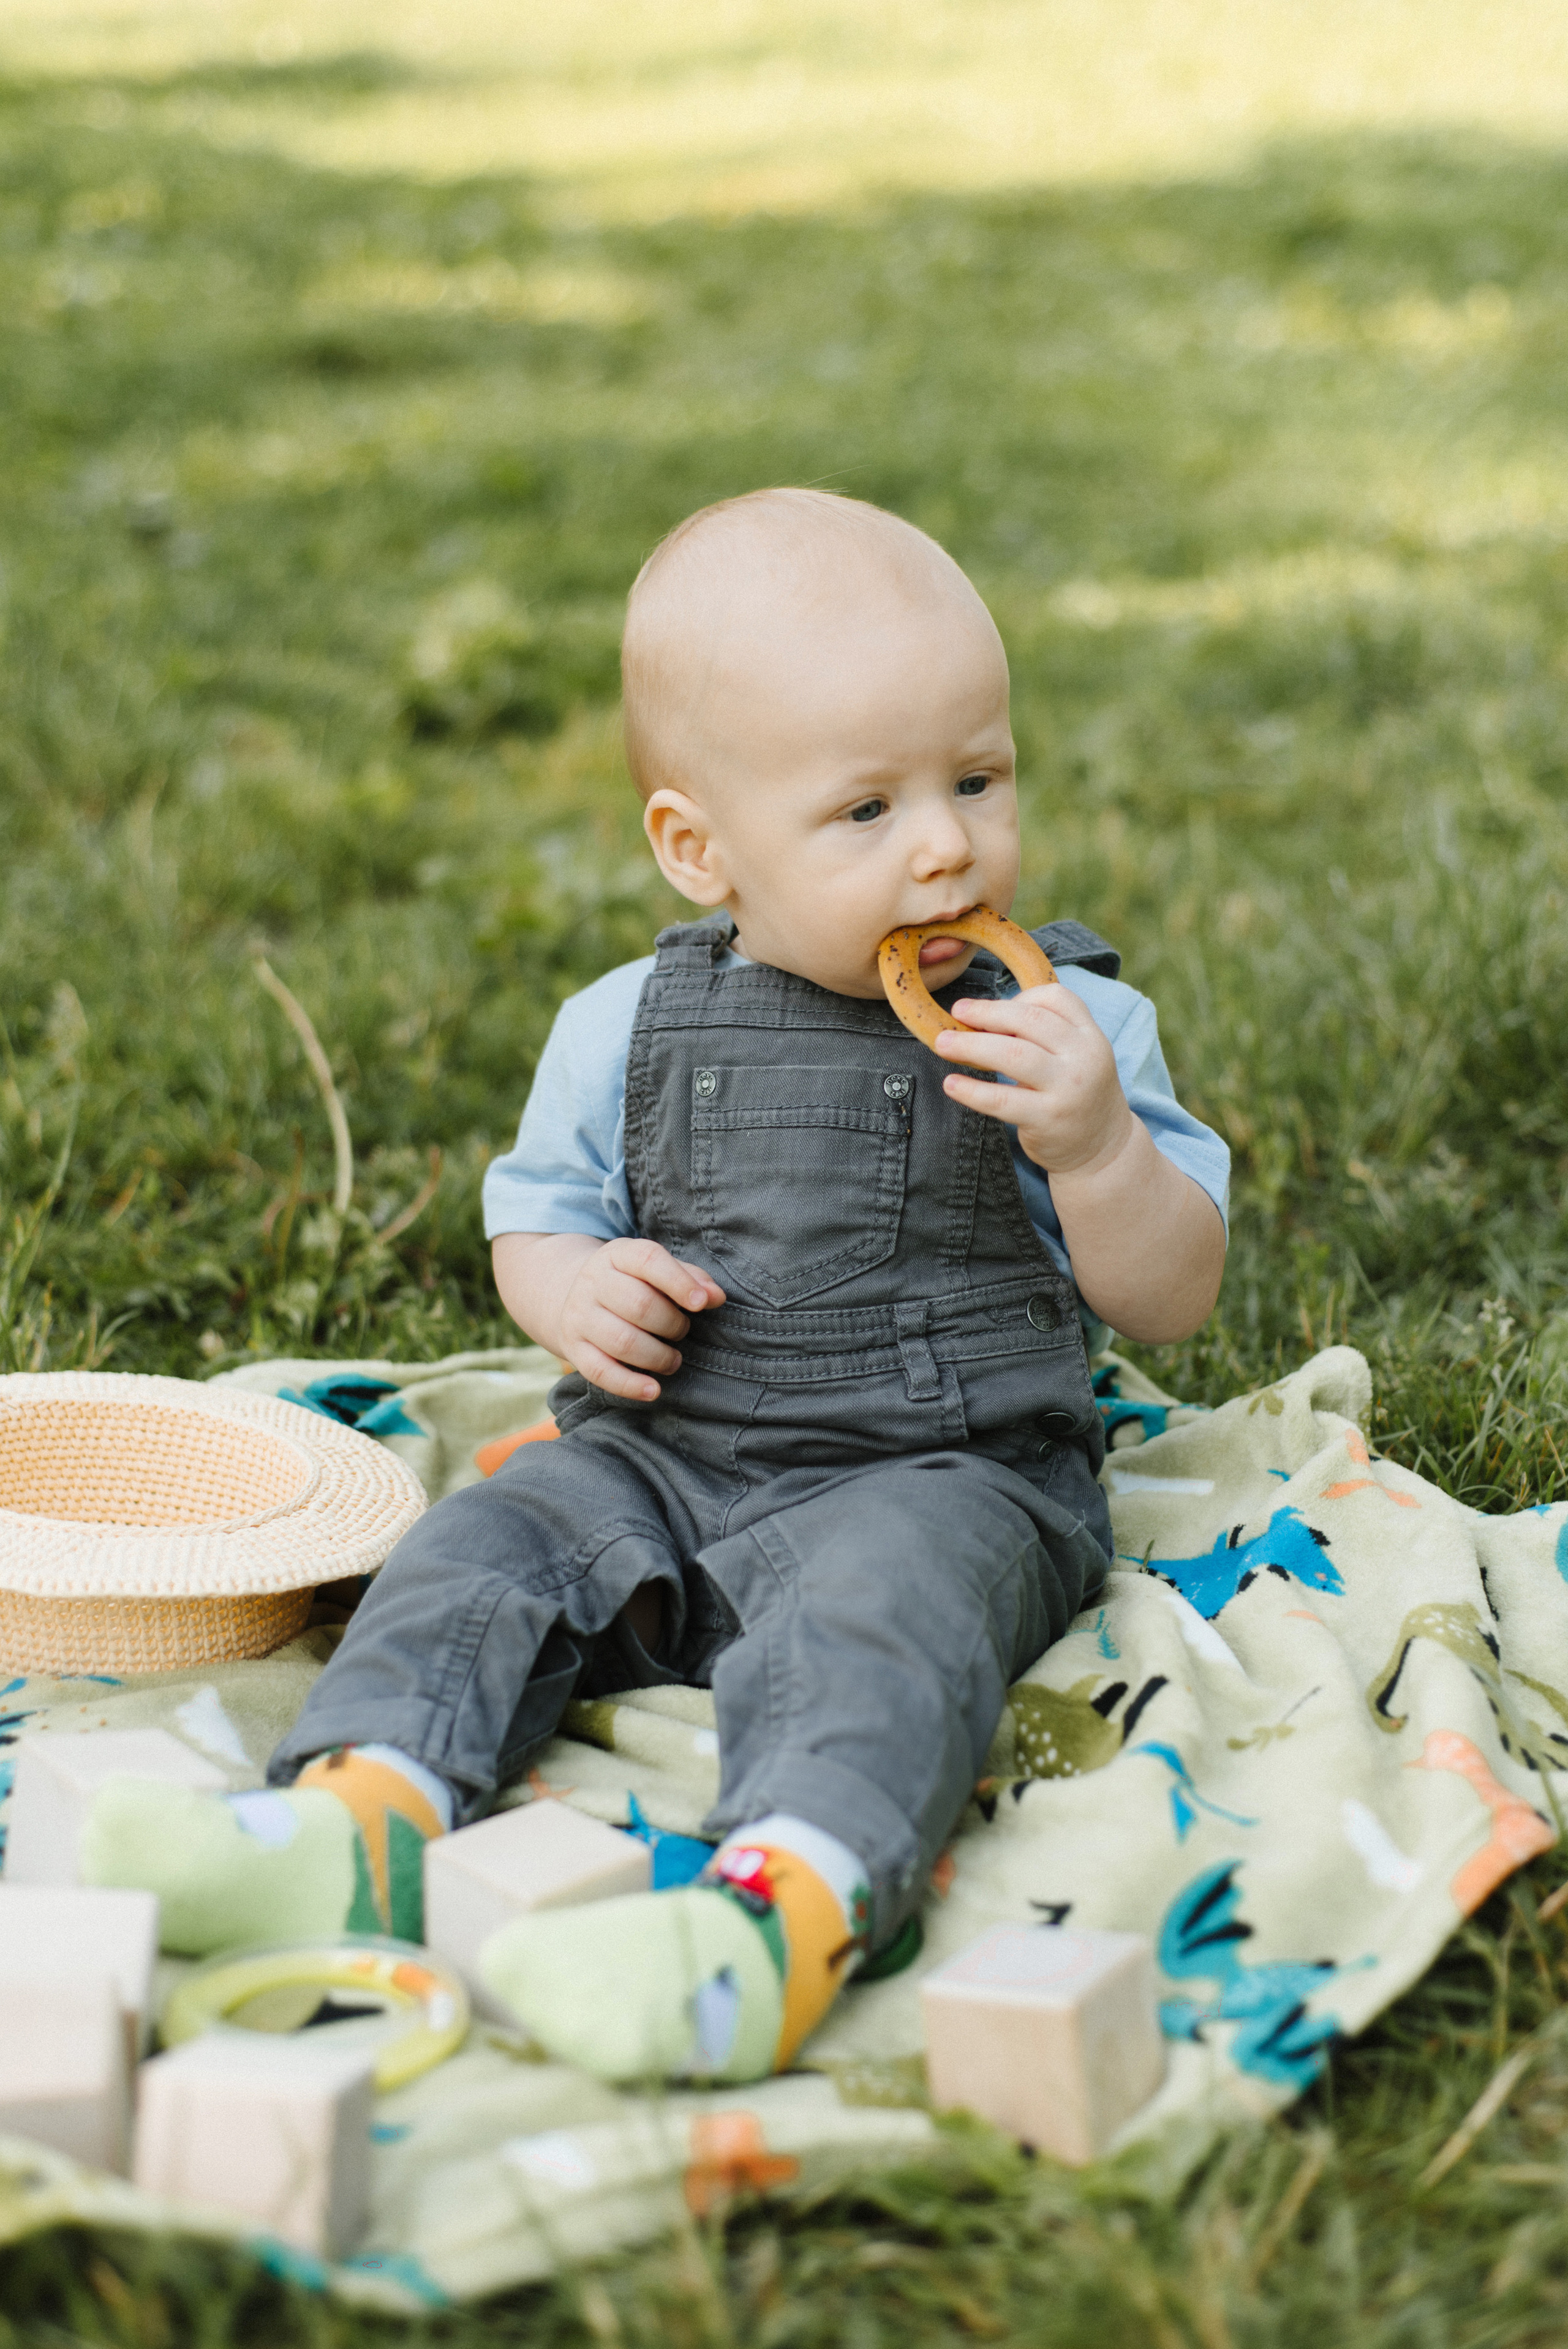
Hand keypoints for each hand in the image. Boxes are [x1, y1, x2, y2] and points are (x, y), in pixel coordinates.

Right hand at [558, 1238, 725, 1402]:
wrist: (570, 1293)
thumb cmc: (630, 1282)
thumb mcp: (656, 1269)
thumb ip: (690, 1278)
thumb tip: (716, 1297)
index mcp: (618, 1255)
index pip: (648, 1260)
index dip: (678, 1282)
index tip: (702, 1303)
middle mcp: (593, 1282)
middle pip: (639, 1305)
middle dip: (672, 1324)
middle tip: (682, 1331)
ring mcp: (579, 1316)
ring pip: (622, 1341)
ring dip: (658, 1356)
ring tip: (673, 1360)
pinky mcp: (573, 1348)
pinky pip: (600, 1371)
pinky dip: (630, 1385)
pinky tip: (653, 1390)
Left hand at [933, 984, 1134, 1177]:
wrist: (1102, 1149)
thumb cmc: (1078, 1095)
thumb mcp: (1078, 1057)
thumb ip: (1047, 1034)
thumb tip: (986, 1018)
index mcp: (1091, 1036)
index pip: (1057, 999)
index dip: (1020, 997)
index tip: (992, 1008)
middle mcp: (1084, 1058)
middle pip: (1029, 1020)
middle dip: (987, 1013)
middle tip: (957, 1011)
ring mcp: (1067, 1089)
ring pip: (1012, 1054)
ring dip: (971, 1046)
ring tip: (943, 1043)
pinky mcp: (1047, 1119)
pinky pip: (1001, 1100)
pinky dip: (972, 1090)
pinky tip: (952, 1084)